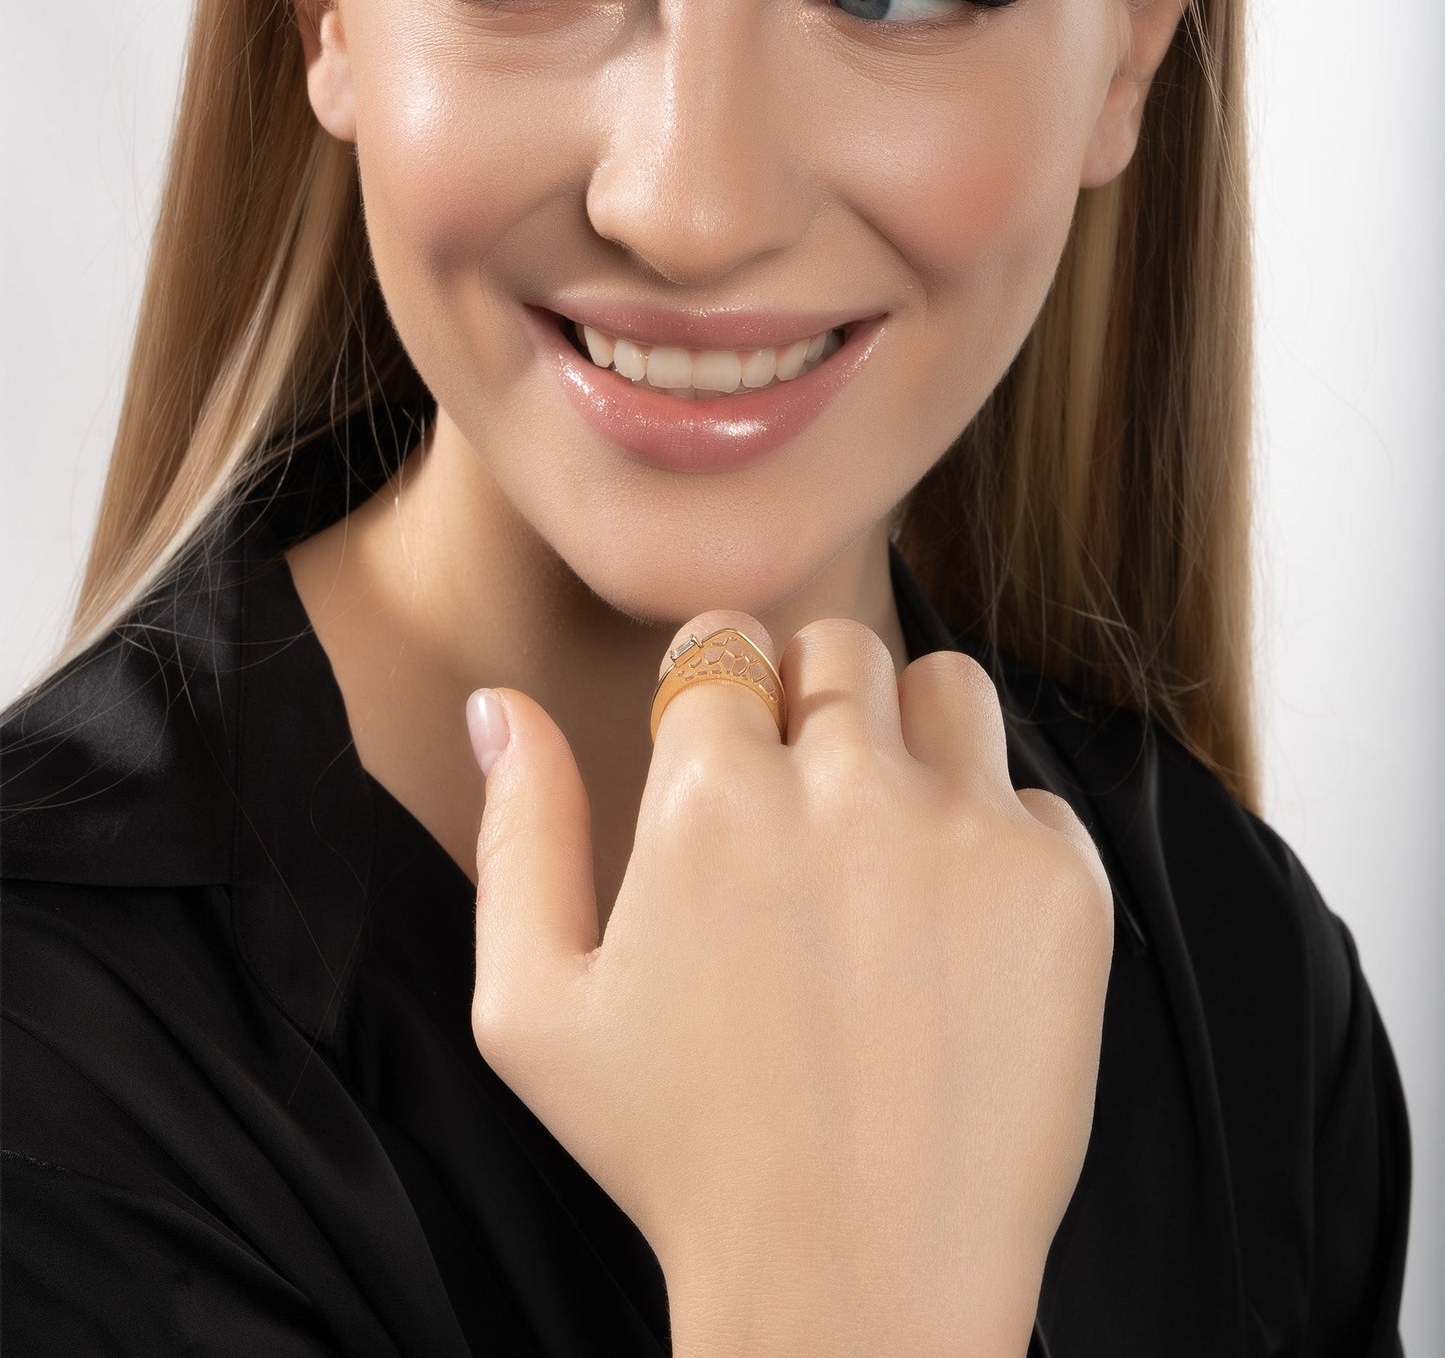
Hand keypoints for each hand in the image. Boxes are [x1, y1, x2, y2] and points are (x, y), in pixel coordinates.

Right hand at [465, 611, 1112, 1354]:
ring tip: (883, 834)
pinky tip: (953, 927)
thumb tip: (498, 708)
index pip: (725, 642)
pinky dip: (994, 835)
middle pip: (836, 648)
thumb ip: (518, 833)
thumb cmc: (681, 1153)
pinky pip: (1031, 795)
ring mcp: (969, 834)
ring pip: (945, 687)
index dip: (718, 688)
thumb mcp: (536, 1006)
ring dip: (909, 732)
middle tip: (800, 804)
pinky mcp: (1063, 889)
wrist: (857, 1287)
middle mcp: (848, 790)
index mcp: (711, 802)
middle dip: (808, 699)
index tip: (724, 746)